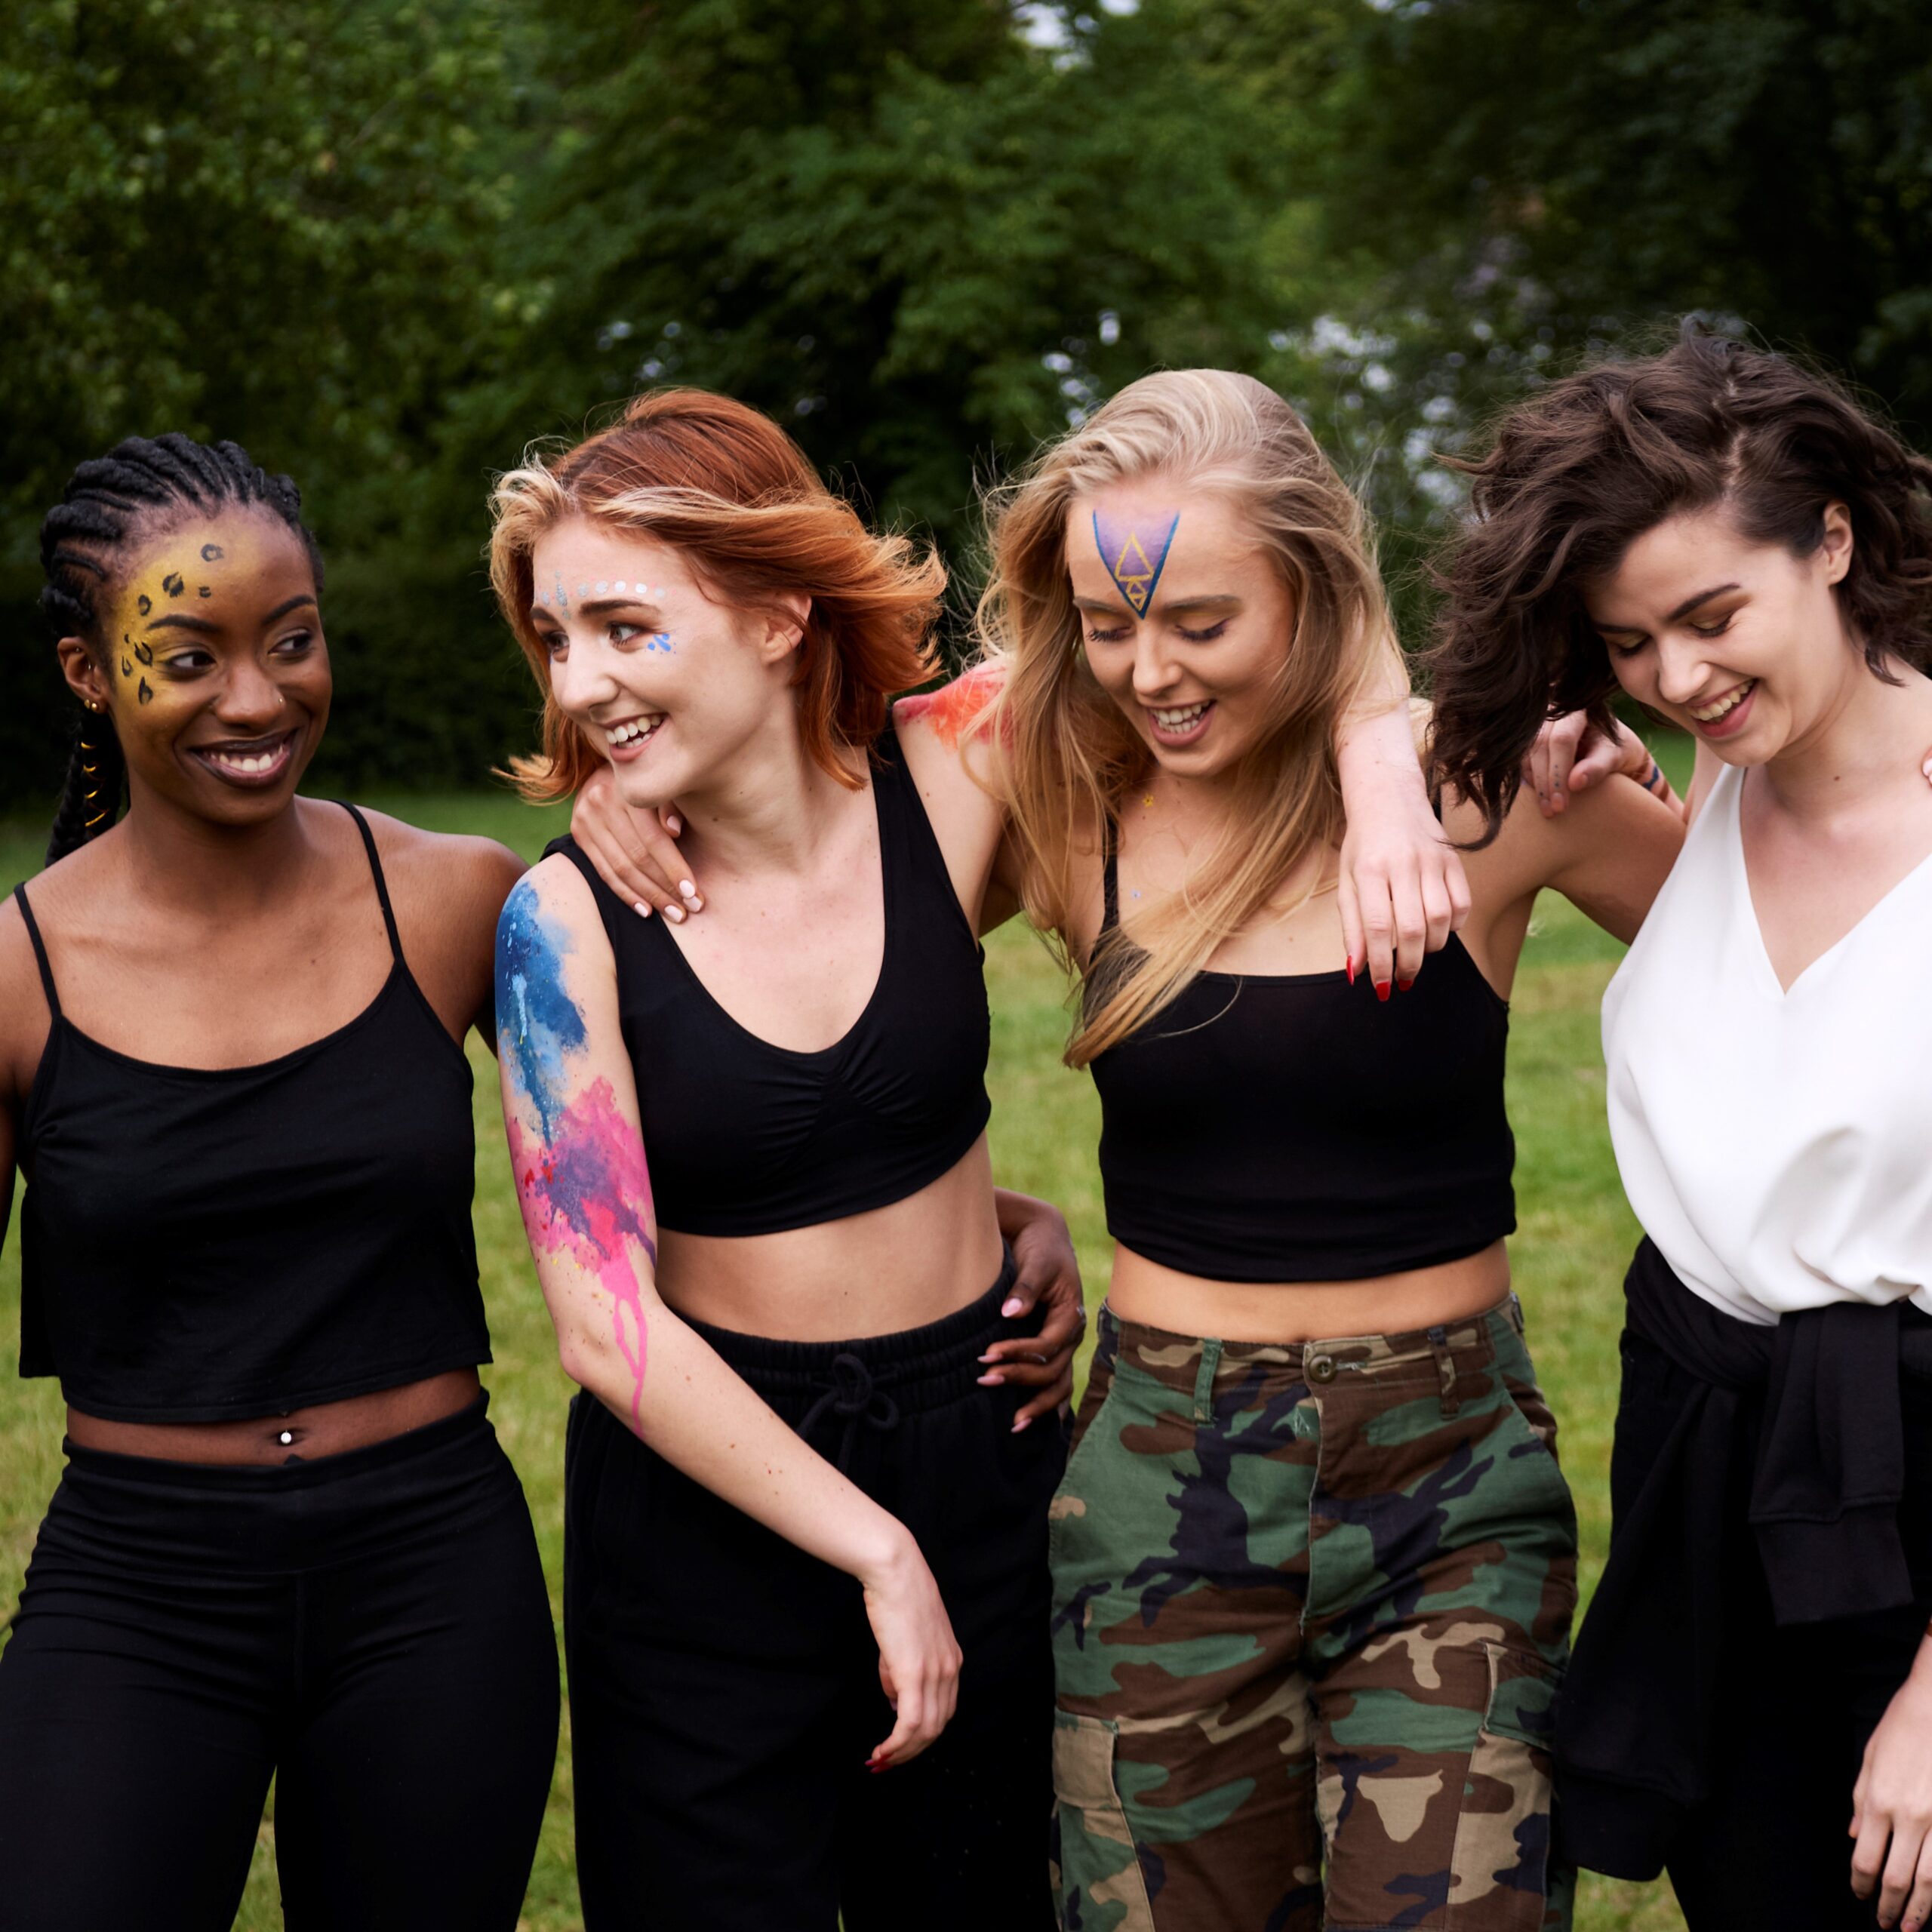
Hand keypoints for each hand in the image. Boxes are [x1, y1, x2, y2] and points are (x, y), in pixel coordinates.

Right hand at [570, 764, 702, 921]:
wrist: (611, 767)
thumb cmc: (653, 780)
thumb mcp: (667, 785)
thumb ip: (672, 806)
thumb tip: (674, 831)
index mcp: (627, 789)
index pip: (652, 838)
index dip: (674, 869)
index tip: (694, 893)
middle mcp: (600, 801)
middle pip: (636, 857)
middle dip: (666, 888)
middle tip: (690, 909)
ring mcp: (585, 818)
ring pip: (620, 869)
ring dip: (649, 896)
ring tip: (674, 913)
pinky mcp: (578, 833)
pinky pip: (603, 872)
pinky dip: (626, 894)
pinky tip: (646, 910)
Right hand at [860, 1532, 961, 1771]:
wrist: (895, 1572)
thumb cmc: (896, 1598)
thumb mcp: (906, 1641)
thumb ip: (902, 1675)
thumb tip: (895, 1705)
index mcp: (952, 1662)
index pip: (943, 1712)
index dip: (922, 1736)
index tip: (900, 1747)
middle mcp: (950, 1671)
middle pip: (937, 1728)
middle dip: (911, 1752)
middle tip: (886, 1763)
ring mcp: (935, 1673)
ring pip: (925, 1732)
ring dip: (901, 1753)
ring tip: (880, 1761)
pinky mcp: (915, 1673)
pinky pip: (909, 1724)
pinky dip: (896, 1745)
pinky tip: (881, 1752)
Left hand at [980, 1195, 1084, 1430]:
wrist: (1046, 1238)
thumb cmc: (1041, 1249)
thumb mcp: (1036, 1263)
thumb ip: (1024, 1287)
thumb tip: (1009, 1312)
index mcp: (1071, 1315)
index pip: (1047, 1346)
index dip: (1019, 1353)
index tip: (987, 1354)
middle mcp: (1071, 1335)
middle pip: (1052, 1370)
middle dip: (1019, 1379)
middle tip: (984, 1380)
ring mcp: (1065, 1346)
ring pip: (1058, 1384)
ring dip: (1035, 1403)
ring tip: (1012, 1424)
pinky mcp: (1055, 1350)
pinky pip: (1056, 1383)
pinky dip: (1047, 1404)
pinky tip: (1035, 1424)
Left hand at [1336, 788, 1470, 998]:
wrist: (1389, 797)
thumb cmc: (1363, 846)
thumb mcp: (1348, 882)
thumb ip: (1352, 927)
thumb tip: (1355, 971)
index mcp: (1370, 870)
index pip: (1379, 928)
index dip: (1381, 963)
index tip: (1380, 987)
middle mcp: (1404, 864)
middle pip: (1414, 929)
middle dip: (1409, 964)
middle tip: (1403, 981)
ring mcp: (1433, 860)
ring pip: (1441, 919)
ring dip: (1431, 948)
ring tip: (1418, 954)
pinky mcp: (1454, 860)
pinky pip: (1463, 904)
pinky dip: (1453, 926)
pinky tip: (1438, 930)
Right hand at [1523, 712, 1652, 816]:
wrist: (1611, 747)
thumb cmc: (1617, 750)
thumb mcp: (1615, 757)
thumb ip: (1597, 767)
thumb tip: (1574, 783)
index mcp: (1578, 710)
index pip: (1562, 740)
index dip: (1558, 772)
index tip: (1560, 803)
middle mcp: (1554, 712)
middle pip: (1541, 746)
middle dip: (1545, 782)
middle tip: (1552, 810)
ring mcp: (1539, 723)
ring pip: (1528, 753)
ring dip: (1535, 783)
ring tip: (1547, 809)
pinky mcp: (1531, 739)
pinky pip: (1523, 760)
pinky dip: (1531, 780)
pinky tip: (1542, 796)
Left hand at [1851, 1650, 1931, 1928]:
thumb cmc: (1901, 1729)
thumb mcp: (1869, 1759)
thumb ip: (1860, 1800)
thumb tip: (1855, 1837)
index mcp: (1878, 1801)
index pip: (1865, 1859)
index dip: (1861, 1884)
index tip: (1859, 1896)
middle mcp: (1908, 1817)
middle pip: (1896, 1877)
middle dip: (1889, 1906)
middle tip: (1885, 1924)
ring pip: (1929, 1881)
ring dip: (1920, 1909)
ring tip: (1911, 1926)